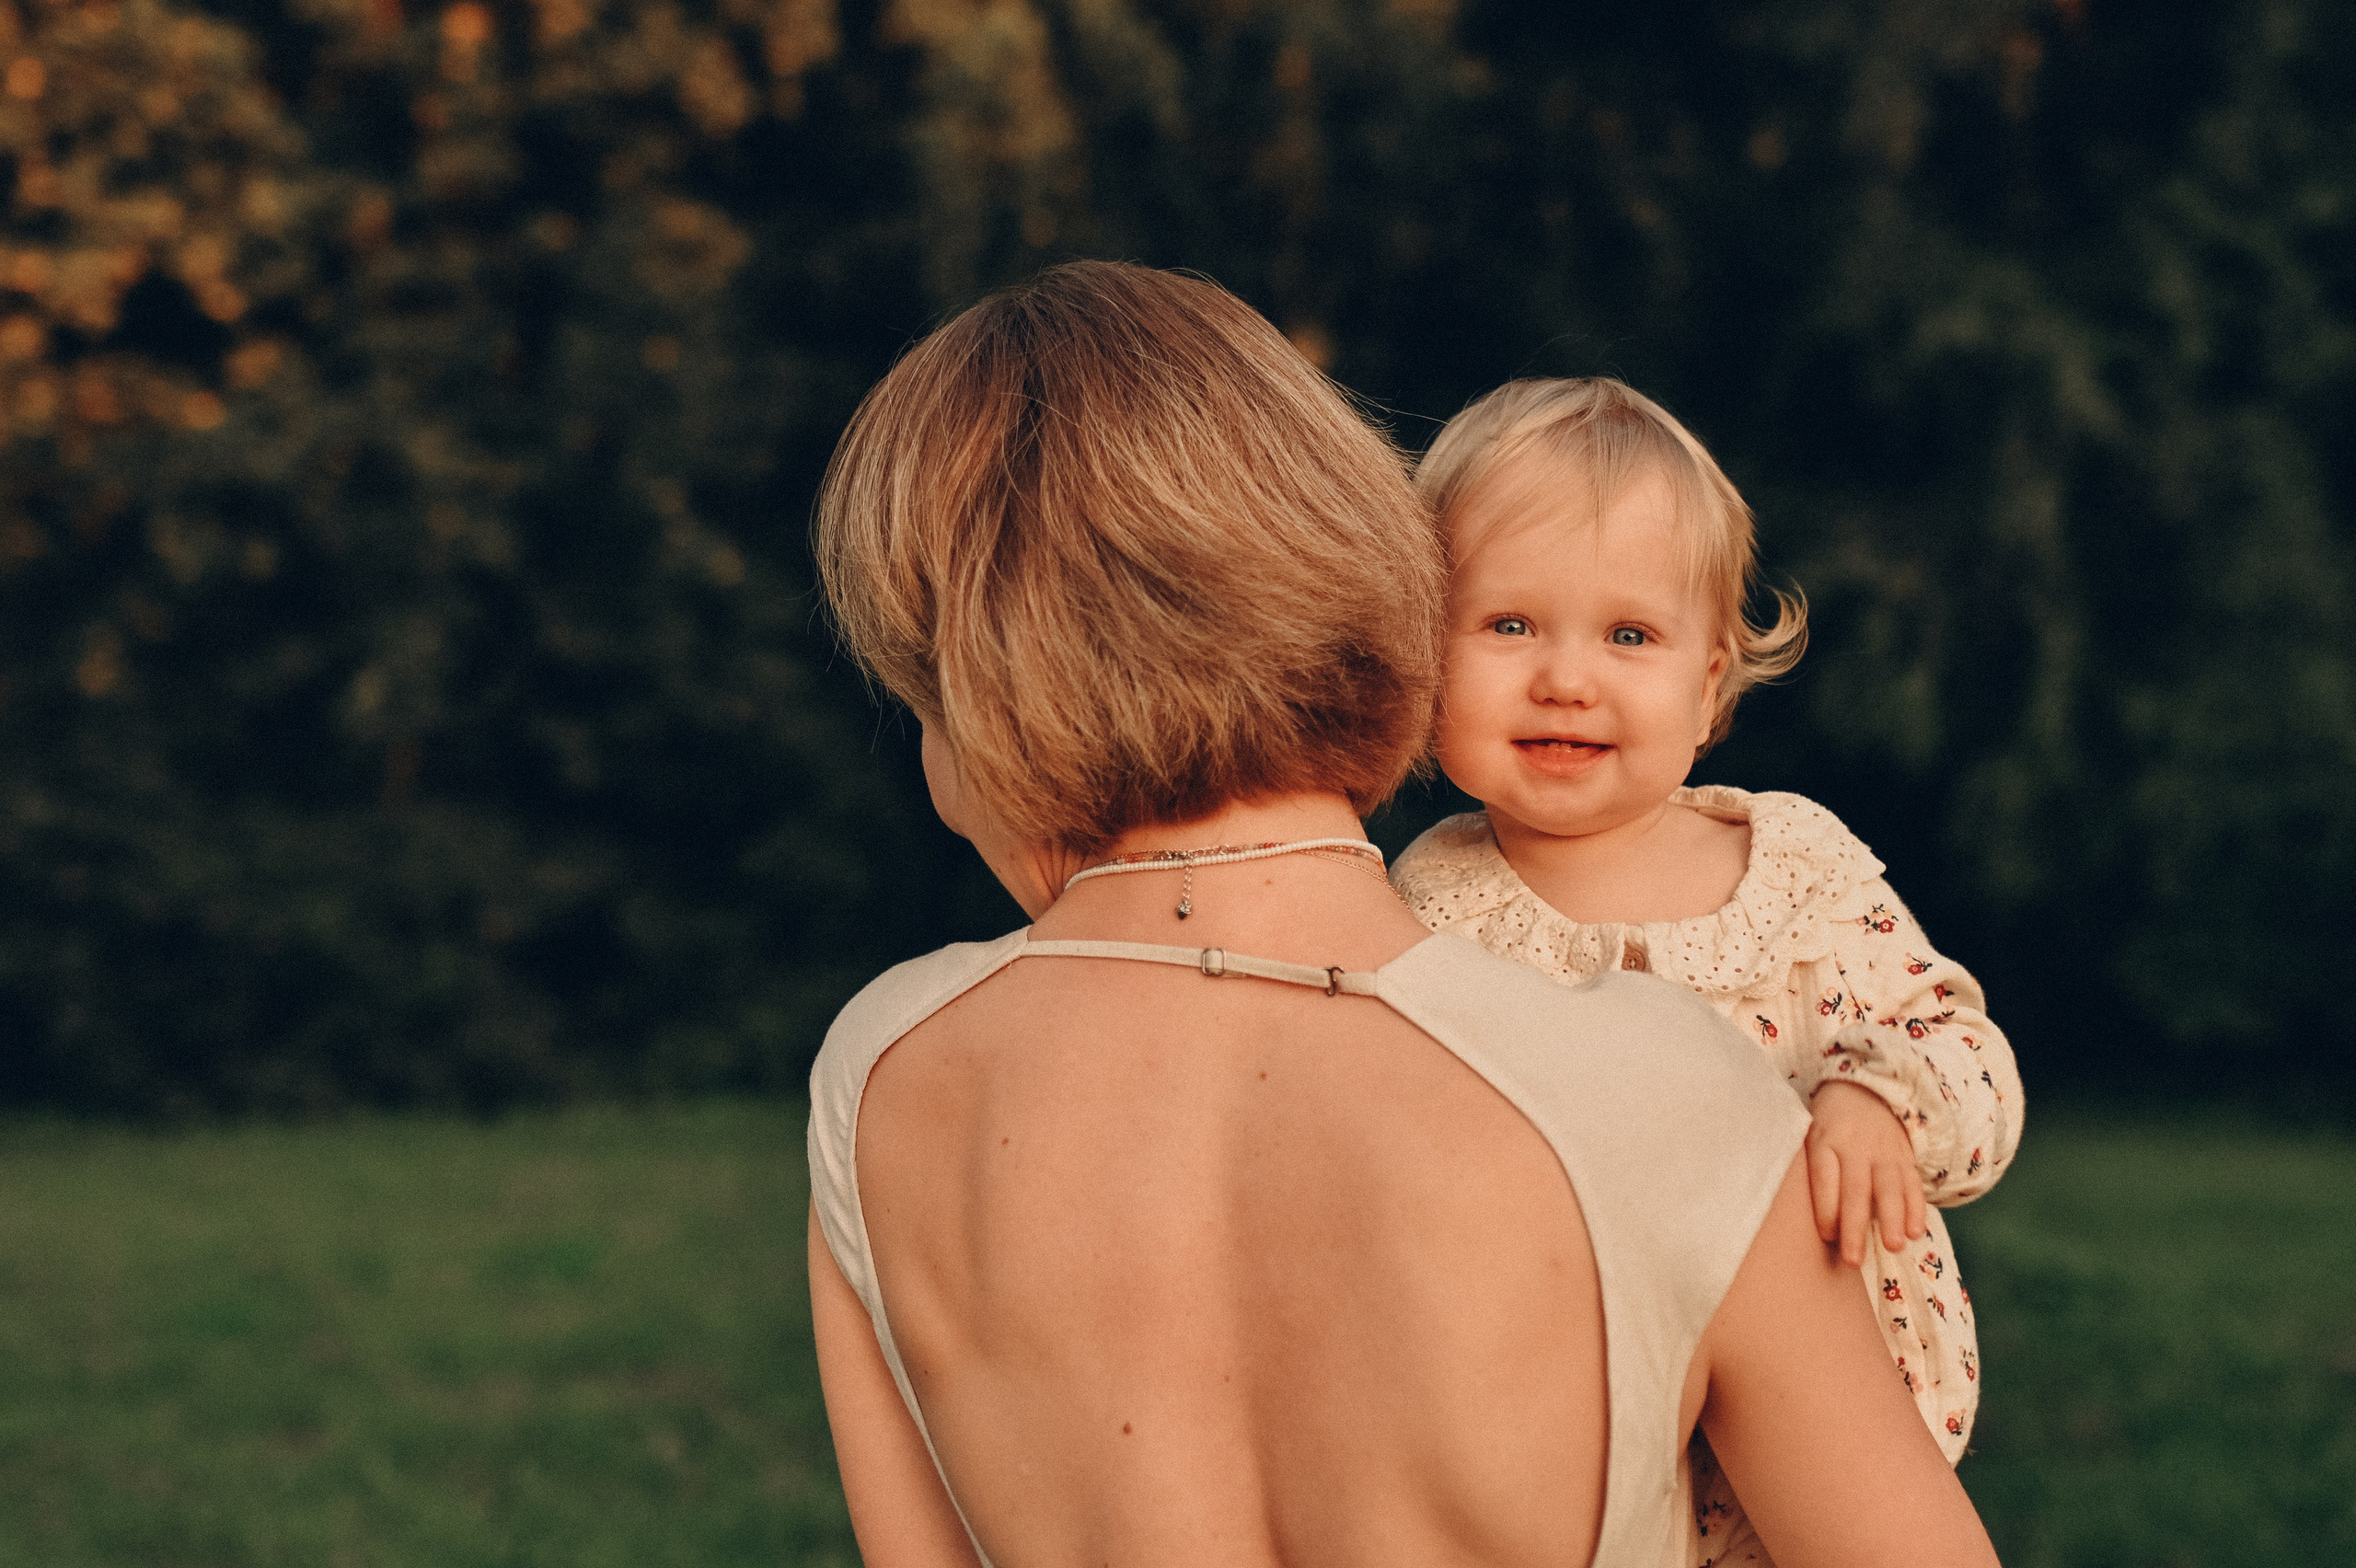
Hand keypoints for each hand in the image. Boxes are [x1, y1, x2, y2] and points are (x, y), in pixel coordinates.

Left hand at [1806, 1080, 1927, 1266]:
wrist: (1864, 1088)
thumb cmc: (1829, 1125)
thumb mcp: (1811, 1136)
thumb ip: (1814, 1170)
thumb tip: (1809, 1220)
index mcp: (1825, 1141)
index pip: (1825, 1177)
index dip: (1826, 1207)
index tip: (1827, 1236)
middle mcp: (1855, 1147)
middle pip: (1855, 1189)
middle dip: (1855, 1226)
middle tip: (1854, 1260)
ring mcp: (1883, 1151)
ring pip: (1888, 1187)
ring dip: (1892, 1219)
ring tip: (1893, 1246)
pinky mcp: (1905, 1156)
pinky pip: (1912, 1183)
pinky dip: (1916, 1208)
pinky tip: (1916, 1232)